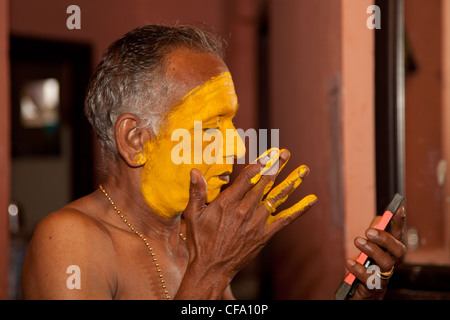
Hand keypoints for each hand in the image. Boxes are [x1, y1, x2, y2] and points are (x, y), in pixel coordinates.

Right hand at [182, 149, 317, 290]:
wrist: (212, 268)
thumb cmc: (200, 241)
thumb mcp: (193, 215)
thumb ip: (196, 192)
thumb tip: (194, 171)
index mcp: (227, 203)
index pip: (247, 177)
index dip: (260, 163)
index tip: (269, 152)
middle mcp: (245, 210)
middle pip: (265, 183)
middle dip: (276, 166)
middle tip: (286, 152)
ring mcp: (257, 222)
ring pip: (277, 197)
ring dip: (291, 182)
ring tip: (304, 169)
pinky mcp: (264, 234)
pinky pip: (285, 219)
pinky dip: (300, 209)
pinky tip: (312, 200)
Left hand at [347, 206, 405, 299]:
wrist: (360, 292)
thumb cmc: (365, 267)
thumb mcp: (368, 248)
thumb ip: (373, 234)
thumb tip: (379, 219)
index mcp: (390, 252)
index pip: (398, 236)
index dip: (400, 223)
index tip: (398, 209)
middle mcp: (391, 264)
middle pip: (398, 250)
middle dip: (385, 238)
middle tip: (368, 231)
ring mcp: (384, 276)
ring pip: (386, 263)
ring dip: (372, 250)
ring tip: (358, 241)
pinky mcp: (373, 287)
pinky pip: (369, 279)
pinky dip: (359, 269)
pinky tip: (349, 262)